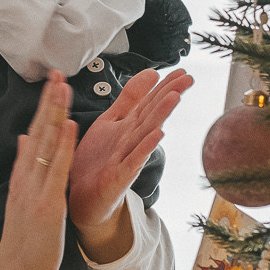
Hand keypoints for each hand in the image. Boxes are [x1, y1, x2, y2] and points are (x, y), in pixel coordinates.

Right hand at [0, 71, 77, 269]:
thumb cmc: (21, 242)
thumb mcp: (20, 199)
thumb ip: (24, 168)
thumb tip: (25, 141)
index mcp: (22, 177)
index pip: (33, 134)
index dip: (42, 108)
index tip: (51, 84)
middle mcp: (25, 179)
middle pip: (38, 132)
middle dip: (48, 102)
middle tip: (56, 73)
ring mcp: (34, 190)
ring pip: (46, 145)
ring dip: (55, 114)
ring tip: (62, 87)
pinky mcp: (45, 205)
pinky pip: (56, 171)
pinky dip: (63, 146)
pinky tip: (69, 126)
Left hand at [69, 67, 194, 262]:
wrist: (82, 198)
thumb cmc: (97, 161)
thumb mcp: (111, 122)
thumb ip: (130, 99)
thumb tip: (151, 73)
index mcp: (129, 126)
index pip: (149, 102)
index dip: (165, 85)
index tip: (183, 70)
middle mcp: (132, 141)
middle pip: (152, 115)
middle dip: (169, 96)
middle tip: (188, 79)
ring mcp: (127, 158)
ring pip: (146, 134)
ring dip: (160, 116)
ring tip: (174, 98)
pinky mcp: (118, 177)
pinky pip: (133, 160)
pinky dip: (145, 148)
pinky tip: (157, 135)